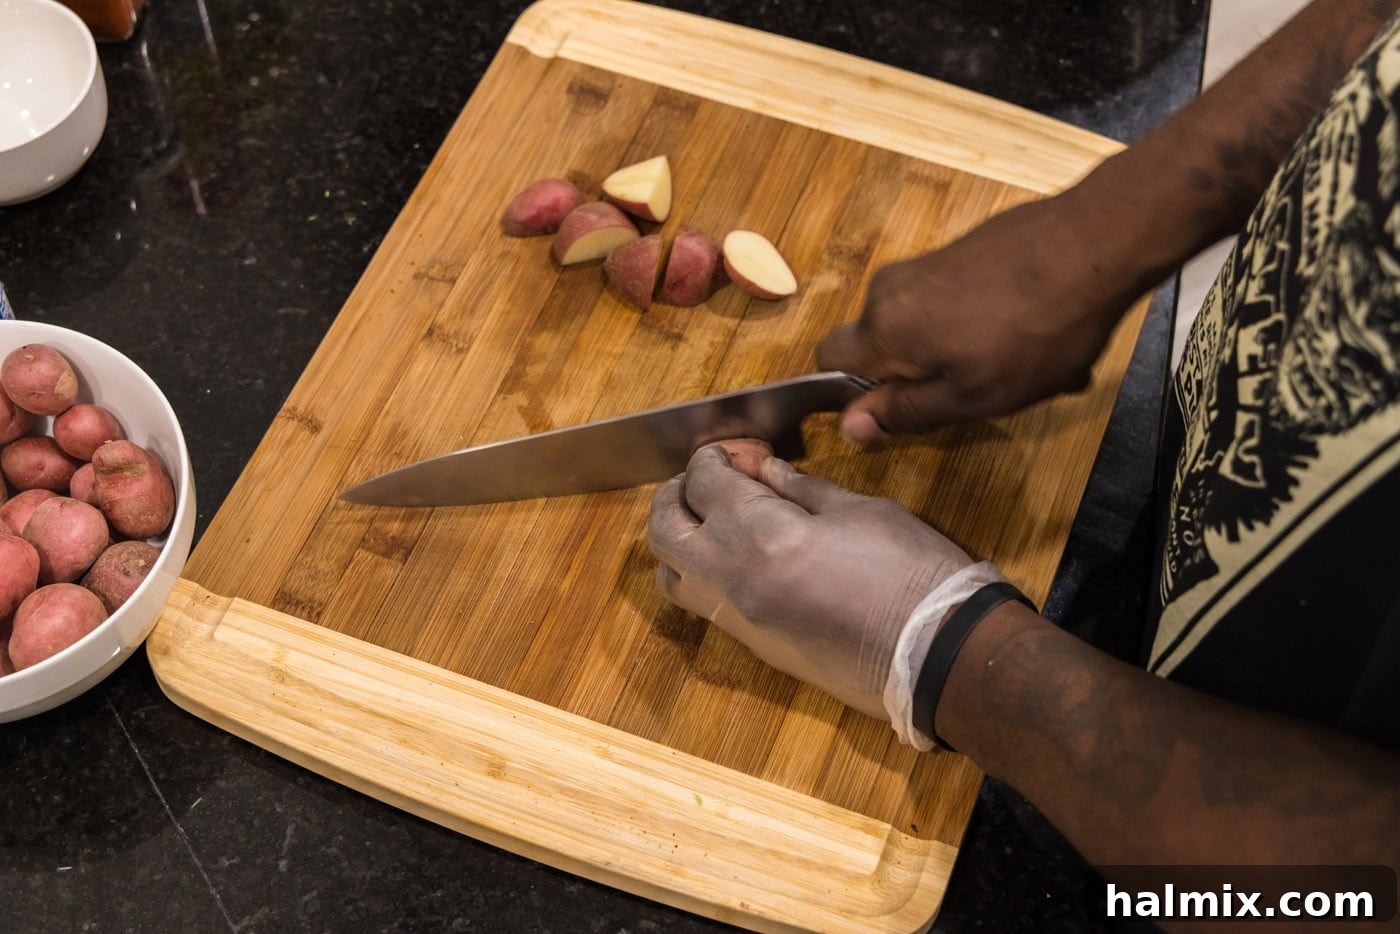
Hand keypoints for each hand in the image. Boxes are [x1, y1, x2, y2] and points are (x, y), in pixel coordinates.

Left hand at [647, 443, 972, 719]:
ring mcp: (739, 620)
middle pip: (664, 530)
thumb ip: (802, 489)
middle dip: (676, 494)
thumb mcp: (860, 510)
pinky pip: (702, 606)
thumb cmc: (912, 574)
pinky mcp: (756, 649)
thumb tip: (766, 472)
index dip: (714, 456)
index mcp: (758, 534)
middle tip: (707, 478)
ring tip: (713, 520)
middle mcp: (732, 579)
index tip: (738, 451)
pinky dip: (702, 574)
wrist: (938, 656)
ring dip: (679, 540)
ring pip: (670, 575)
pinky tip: (740, 557)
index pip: (702, 482)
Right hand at [817, 192, 1142, 439]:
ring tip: (1023, 365)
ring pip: (926, 325)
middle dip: (921, 374)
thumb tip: (850, 426)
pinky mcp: (964, 248)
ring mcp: (929, 263)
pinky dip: (986, 323)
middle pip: (883, 343)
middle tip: (981, 391)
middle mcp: (892, 287)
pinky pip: (956, 300)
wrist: (1096, 242)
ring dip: (963, 352)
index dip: (855, 392)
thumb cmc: (1033, 332)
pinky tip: (1037, 333)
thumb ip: (906, 411)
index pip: (827, 360)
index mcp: (883, 327)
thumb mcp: (972, 396)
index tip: (902, 407)